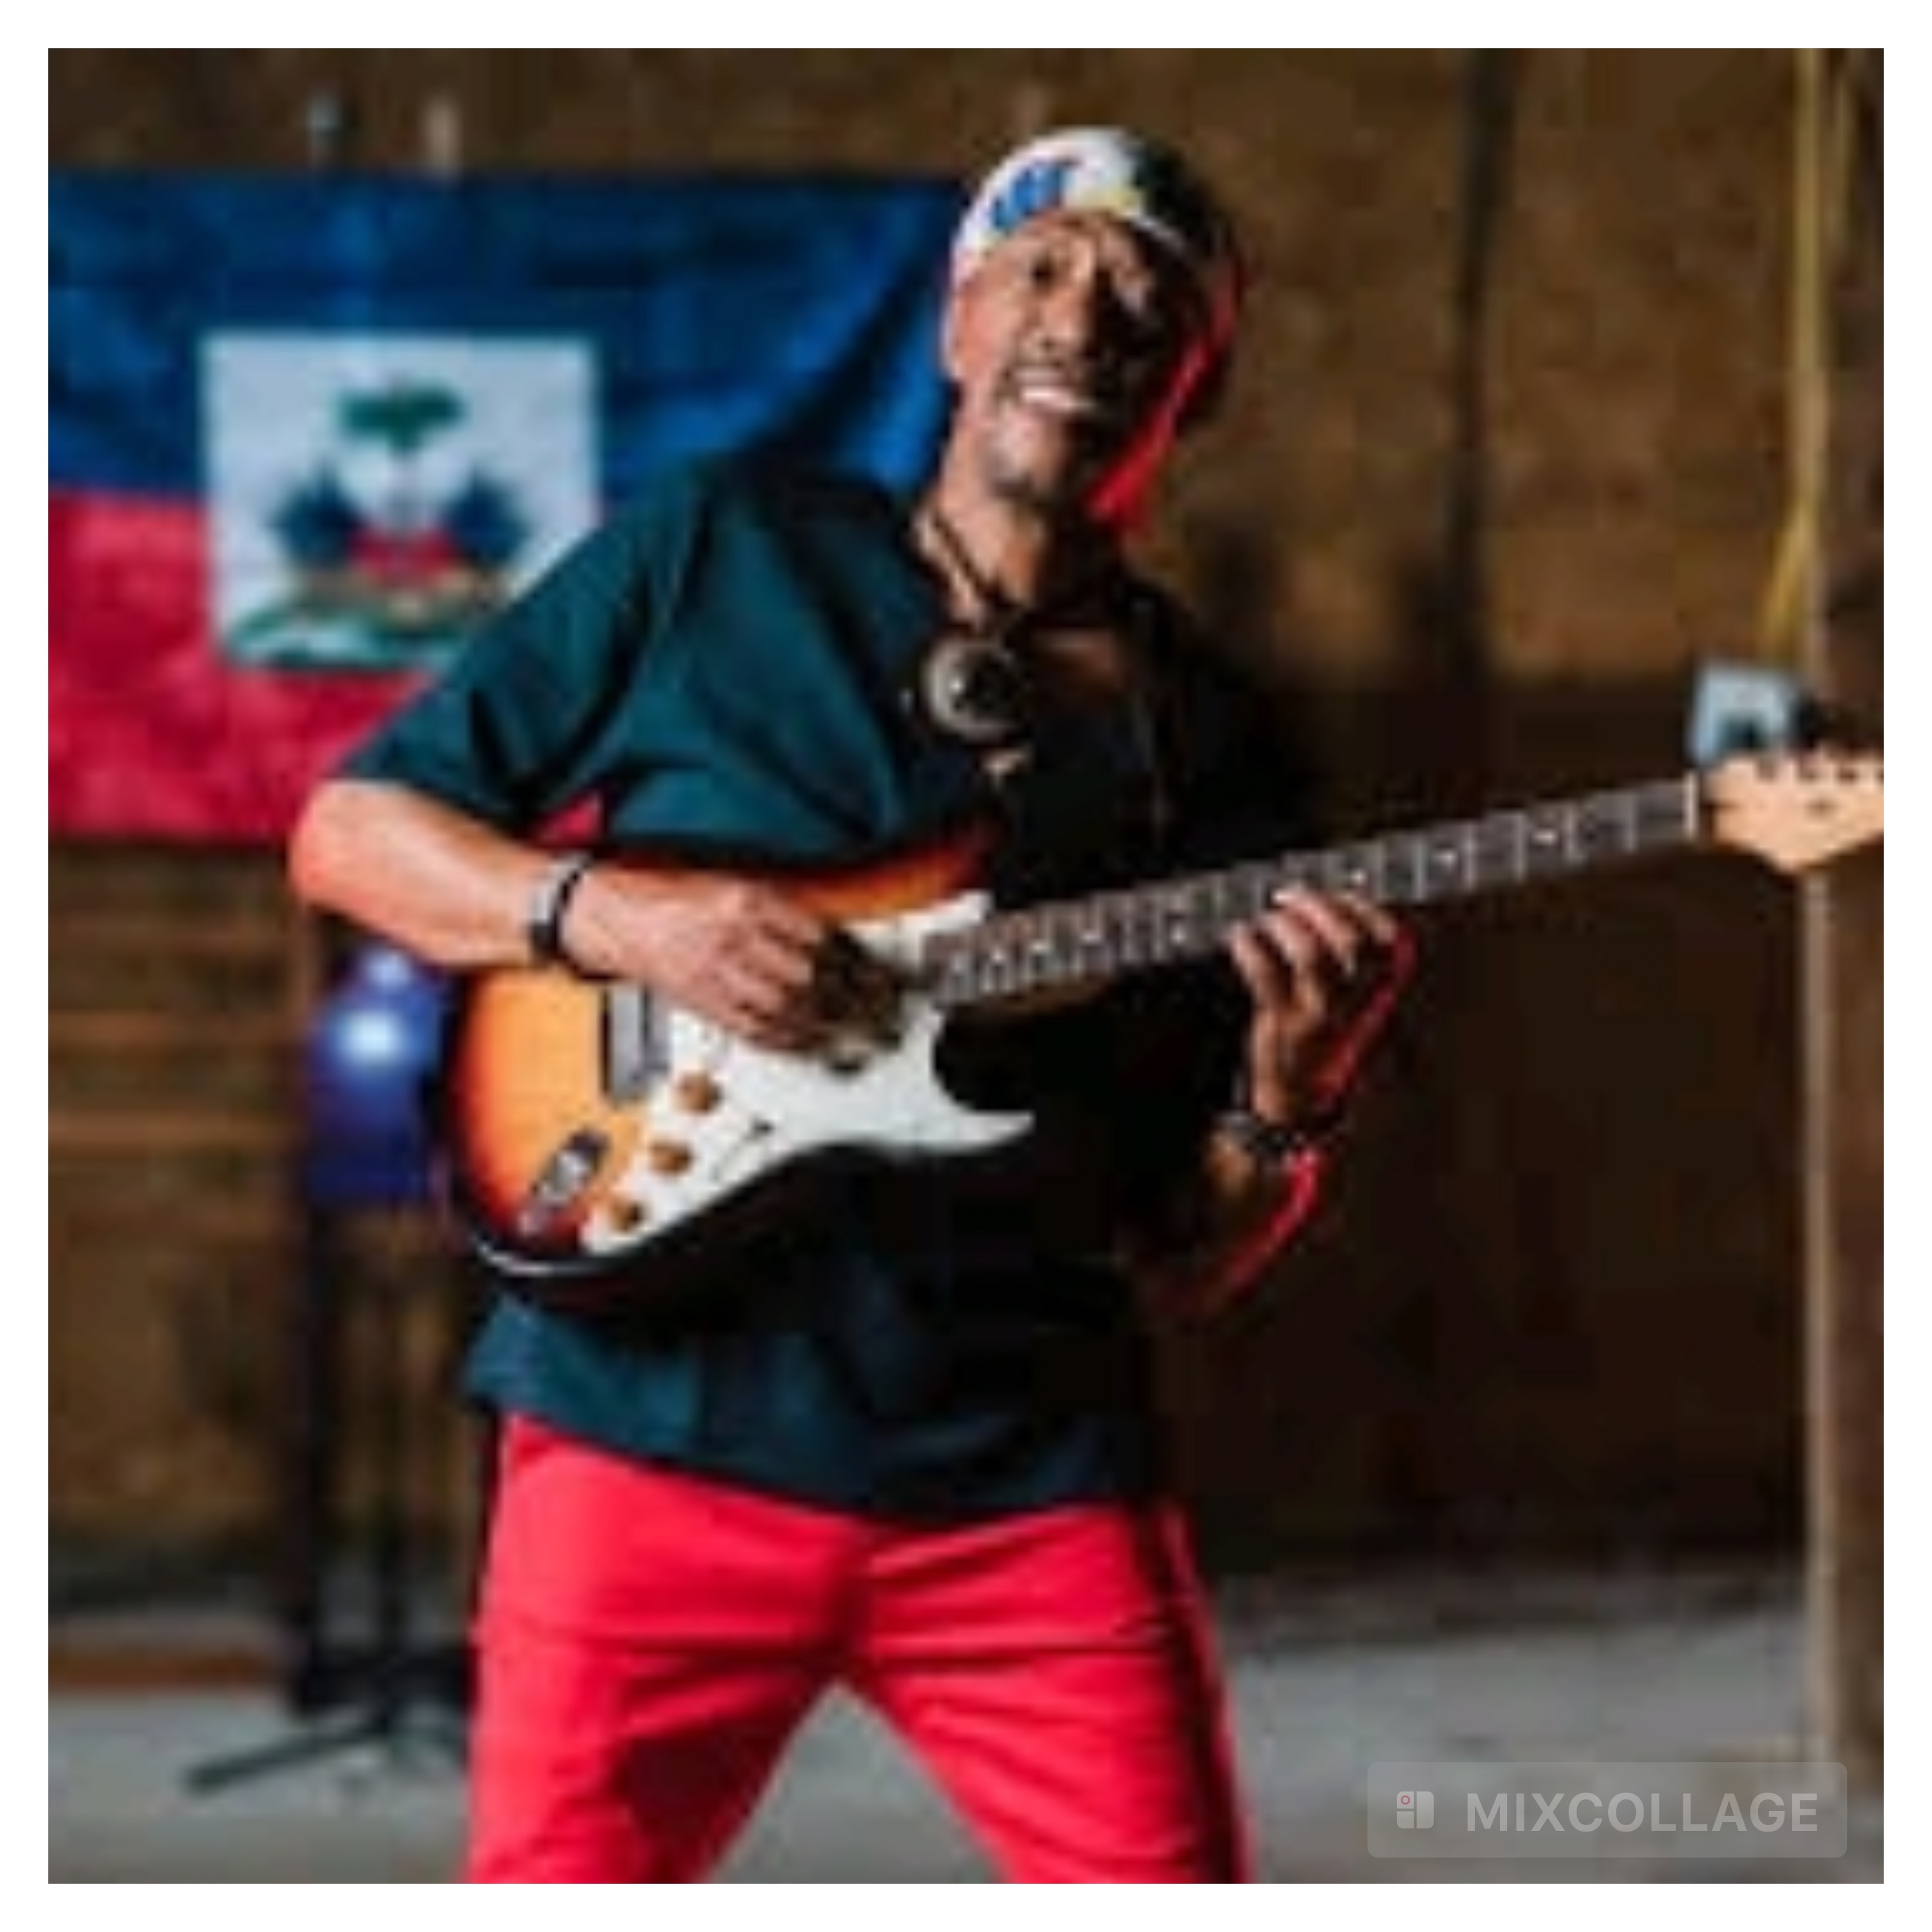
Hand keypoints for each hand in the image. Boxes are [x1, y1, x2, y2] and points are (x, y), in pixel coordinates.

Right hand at [568, 863, 896, 1053]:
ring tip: (853, 1031)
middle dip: (850, 999)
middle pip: (808, 977)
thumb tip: (835, 941)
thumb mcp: (732, 884)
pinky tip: (809, 1042)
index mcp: (747, 900)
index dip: (855, 961)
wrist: (615, 918)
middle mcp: (734, 938)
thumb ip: (781, 911)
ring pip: (785, 1008)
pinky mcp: (703, 1003)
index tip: (878, 974)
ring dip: (825, 1024)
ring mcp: (716, 974)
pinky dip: (787, 1040)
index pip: (818, 937)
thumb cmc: (674, 898)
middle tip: (879, 1011)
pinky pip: (753, 1029)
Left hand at [1226, 886, 1411, 1126]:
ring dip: (1282, 924)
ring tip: (1266, 920)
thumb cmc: (1322, 1044)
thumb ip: (1349, 962)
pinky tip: (1240, 937)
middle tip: (1288, 899)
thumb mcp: (1354, 1006)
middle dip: (1316, 906)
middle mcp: (1356, 1004)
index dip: (1362, 908)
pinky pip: (1264, 973)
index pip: (1389, 940)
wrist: (1298, 1101)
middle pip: (1348, 939)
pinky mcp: (1282, 1024)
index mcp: (1381, 995)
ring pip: (1308, 952)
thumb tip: (1329, 906)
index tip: (1335, 895)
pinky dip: (1248, 947)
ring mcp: (1319, 1014)